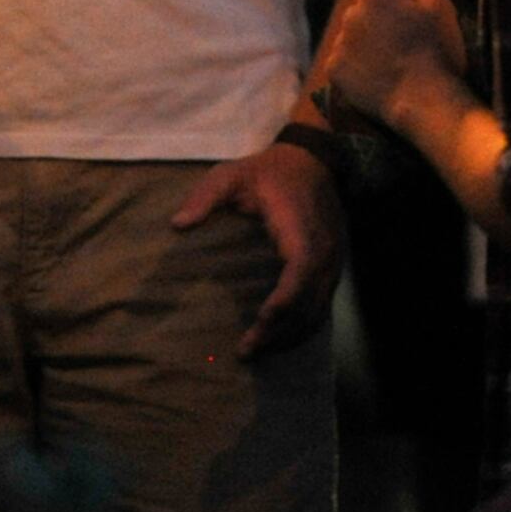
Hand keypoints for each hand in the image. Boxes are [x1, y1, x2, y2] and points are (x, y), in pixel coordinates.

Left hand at [169, 140, 342, 355]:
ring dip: (292, 335)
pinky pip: (322, 304)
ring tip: (258, 351)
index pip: (299, 274)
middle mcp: (324, 251)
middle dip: (280, 331)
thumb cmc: (268, 171)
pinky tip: (280, 338)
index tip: (259, 323)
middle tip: (246, 351)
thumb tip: (177, 224)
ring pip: (318, 309)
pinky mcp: (333, 267)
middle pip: (308, 302)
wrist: (313, 160)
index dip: (283, 302)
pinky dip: (303, 326)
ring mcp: (333, 262)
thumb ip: (205, 196)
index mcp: (300, 230)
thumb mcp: (231, 174)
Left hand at [312, 0, 467, 130]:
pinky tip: (379, 77)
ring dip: (365, 41)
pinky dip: (357, 65)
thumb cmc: (437, 49)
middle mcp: (350, 15)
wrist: (426, 101)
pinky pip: (344, 60)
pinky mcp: (334, 71)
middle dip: (374, 17)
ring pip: (350, 34)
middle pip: (358, 7)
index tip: (400, 5)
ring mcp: (339, 45)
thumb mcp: (435, 5)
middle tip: (402, 38)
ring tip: (393, 62)